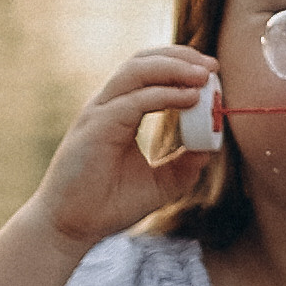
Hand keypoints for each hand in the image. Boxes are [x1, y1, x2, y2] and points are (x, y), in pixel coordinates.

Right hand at [31, 47, 218, 252]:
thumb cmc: (108, 206)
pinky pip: (134, 101)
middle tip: (213, 67)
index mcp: (119, 112)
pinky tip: (189, 99)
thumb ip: (183, 165)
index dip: (180, 66)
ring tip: (204, 76)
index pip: (149, 73)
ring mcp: (99, 113)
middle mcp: (108, 106)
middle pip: (143, 62)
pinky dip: (164, 95)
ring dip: (174, 68)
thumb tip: (211, 148)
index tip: (211, 74)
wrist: (71, 228)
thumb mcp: (159, 184)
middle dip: (180, 57)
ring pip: (136, 71)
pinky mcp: (96, 127)